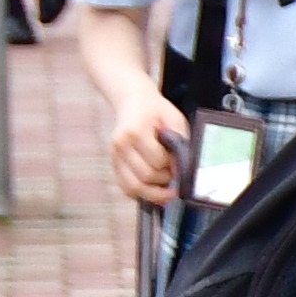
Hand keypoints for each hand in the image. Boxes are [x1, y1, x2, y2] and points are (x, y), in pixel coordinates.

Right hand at [103, 91, 185, 208]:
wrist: (133, 102)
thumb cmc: (156, 111)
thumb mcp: (174, 119)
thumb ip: (180, 142)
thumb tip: (180, 169)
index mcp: (135, 132)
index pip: (157, 160)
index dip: (173, 167)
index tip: (181, 166)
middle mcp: (121, 146)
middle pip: (145, 176)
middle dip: (164, 180)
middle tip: (175, 176)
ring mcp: (115, 157)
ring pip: (133, 188)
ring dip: (154, 193)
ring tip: (167, 189)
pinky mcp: (114, 165)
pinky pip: (126, 188)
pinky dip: (141, 194)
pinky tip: (154, 190)